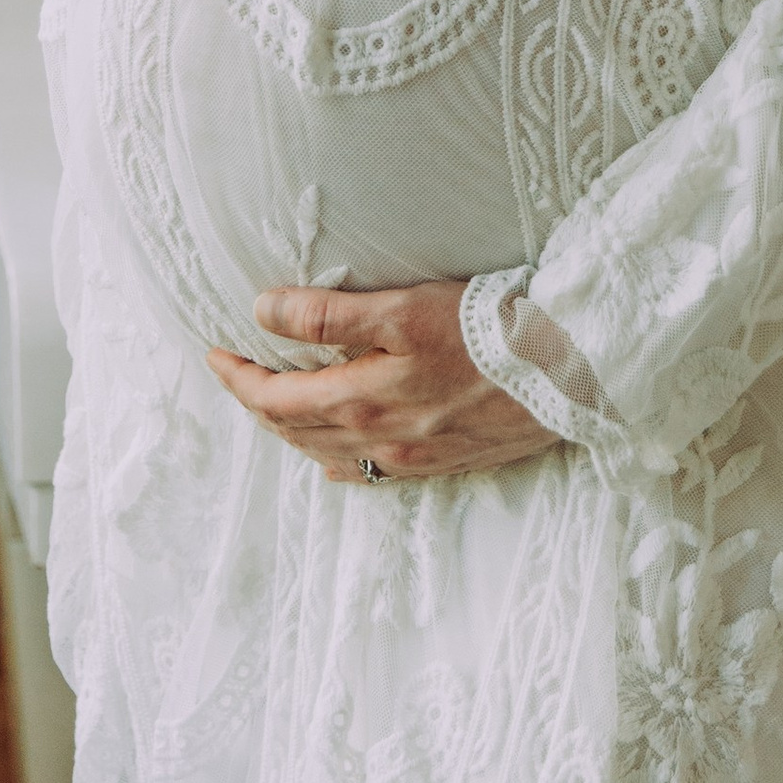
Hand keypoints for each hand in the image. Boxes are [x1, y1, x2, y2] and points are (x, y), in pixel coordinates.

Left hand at [203, 278, 562, 482]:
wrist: (568, 374)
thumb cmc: (488, 330)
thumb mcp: (403, 307)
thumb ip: (327, 313)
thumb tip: (262, 311)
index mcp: (361, 400)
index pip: (274, 401)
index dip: (237, 380)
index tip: (213, 355)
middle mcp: (379, 439)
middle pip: (295, 431)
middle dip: (257, 404)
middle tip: (236, 375)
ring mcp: (410, 457)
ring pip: (328, 454)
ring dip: (292, 432)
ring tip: (274, 405)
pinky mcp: (440, 462)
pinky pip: (370, 474)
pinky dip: (338, 461)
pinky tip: (334, 454)